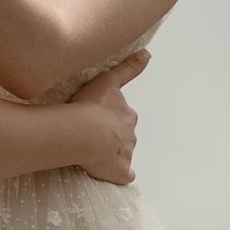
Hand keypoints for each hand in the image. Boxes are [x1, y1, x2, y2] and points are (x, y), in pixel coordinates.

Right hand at [67, 51, 147, 185]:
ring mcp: (126, 155)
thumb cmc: (90, 105)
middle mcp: (130, 135)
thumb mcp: (109, 80)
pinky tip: (108, 173)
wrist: (82, 132)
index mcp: (128, 116)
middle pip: (123, 136)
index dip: (111, 118)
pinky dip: (118, 174)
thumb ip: (129, 68)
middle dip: (112, 136)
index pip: (123, 117)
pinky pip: (122, 175)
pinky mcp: (120, 172)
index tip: (98, 118)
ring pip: (122, 154)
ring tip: (91, 152)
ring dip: (111, 154)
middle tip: (92, 135)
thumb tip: (147, 53)